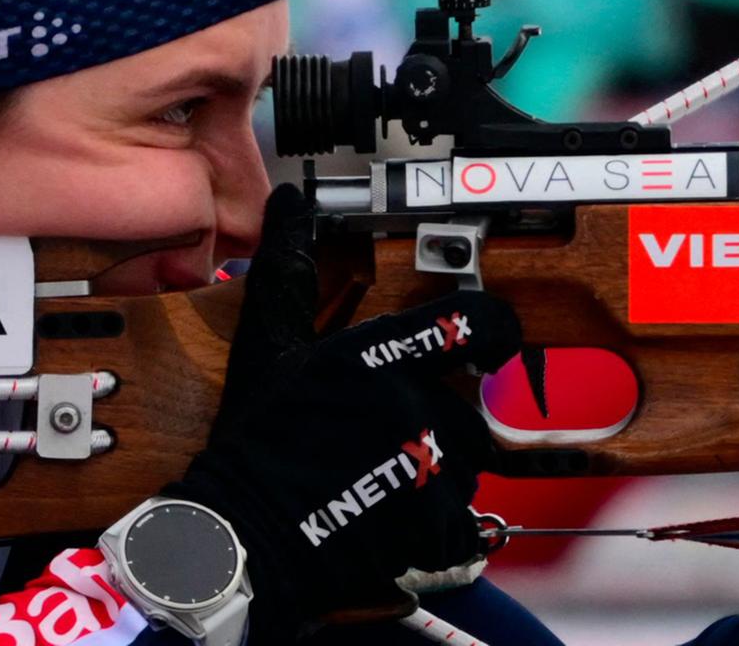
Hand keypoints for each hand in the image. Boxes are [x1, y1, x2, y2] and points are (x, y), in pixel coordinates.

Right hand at [169, 184, 520, 635]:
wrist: (244, 536)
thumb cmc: (256, 439)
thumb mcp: (269, 345)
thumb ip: (290, 270)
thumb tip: (290, 202)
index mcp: (381, 354)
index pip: (477, 322)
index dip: (495, 328)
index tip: (492, 340)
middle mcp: (416, 404)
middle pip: (470, 405)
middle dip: (442, 422)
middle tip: (396, 439)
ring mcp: (432, 469)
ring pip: (470, 463)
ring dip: (441, 472)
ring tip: (387, 480)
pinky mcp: (438, 528)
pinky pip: (468, 521)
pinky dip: (441, 527)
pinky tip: (395, 521)